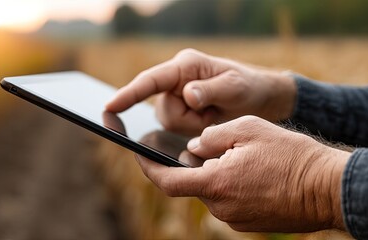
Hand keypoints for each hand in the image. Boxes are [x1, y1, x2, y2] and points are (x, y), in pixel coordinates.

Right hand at [106, 49, 296, 135]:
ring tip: (213, 115)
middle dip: (188, 120)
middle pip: (162, 111)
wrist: (258, 98)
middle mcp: (174, 80)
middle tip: (212, 112)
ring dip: (192, 126)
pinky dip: (193, 131)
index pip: (151, 81)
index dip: (129, 94)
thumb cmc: (248, 86)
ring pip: (167, 123)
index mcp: (184, 66)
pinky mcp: (179, 111)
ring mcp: (175, 96)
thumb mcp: (235, 87)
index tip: (109, 106)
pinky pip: (175, 130)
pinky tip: (207, 121)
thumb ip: (212, 90)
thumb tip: (188, 95)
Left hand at [135, 116, 350, 231]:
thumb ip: (212, 137)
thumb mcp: (248, 129)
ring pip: (213, 191)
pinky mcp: (249, 224)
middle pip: (194, 183)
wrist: (329, 188)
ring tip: (246, 157)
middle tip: (219, 145)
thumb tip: (192, 148)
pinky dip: (232, 185)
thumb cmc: (291, 155)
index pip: (168, 181)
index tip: (138, 154)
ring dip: (218, 174)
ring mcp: (235, 219)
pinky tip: (254, 173)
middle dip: (197, 164)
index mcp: (216, 183)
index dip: (148, 167)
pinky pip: (230, 201)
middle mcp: (221, 207)